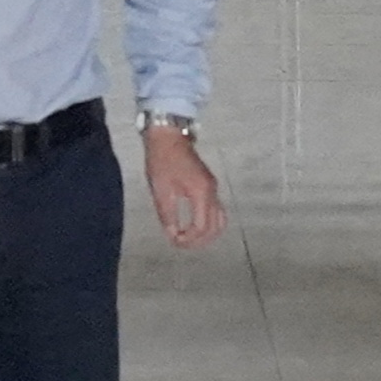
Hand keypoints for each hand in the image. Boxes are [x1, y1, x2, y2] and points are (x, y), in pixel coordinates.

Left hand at [144, 124, 226, 249]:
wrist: (169, 136)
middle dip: (199, 240)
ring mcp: (213, 188)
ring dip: (207, 233)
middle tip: (182, 244)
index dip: (188, 239)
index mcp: (200, 193)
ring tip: (190, 239)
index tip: (174, 241)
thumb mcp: (161, 190)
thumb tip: (172, 234)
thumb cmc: (162, 160)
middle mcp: (211, 192)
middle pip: (214, 227)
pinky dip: (208, 223)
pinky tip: (194, 226)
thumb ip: (168, 215)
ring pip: (220, 219)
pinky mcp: (209, 185)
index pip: (201, 227)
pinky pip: (216, 210)